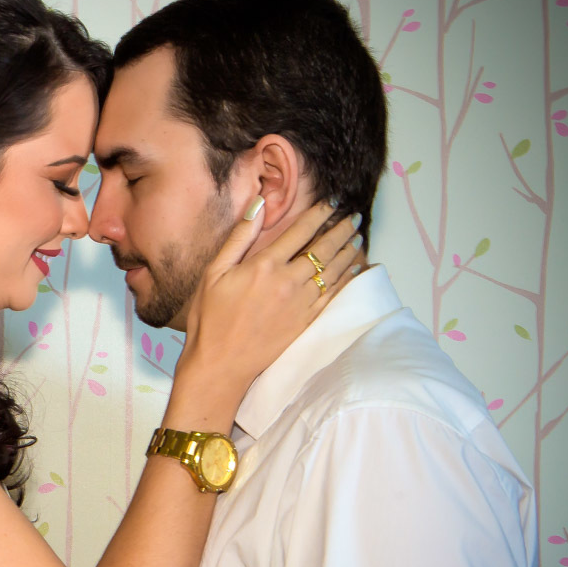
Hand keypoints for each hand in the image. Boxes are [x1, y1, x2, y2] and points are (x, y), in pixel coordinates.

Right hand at [176, 199, 361, 399]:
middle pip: (324, 249)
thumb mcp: (214, 272)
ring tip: (358, 238)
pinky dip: (347, 280)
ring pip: (334, 271)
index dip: (320, 213)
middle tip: (353, 217)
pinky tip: (354, 270)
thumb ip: (239, 237)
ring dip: (348, 251)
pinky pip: (333, 296)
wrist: (220, 364)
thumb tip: (258, 204)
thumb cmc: (210, 318)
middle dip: (342, 229)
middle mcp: (288, 281)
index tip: (333, 202)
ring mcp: (300, 304)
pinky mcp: (305, 323)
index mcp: (264, 265)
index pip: (301, 231)